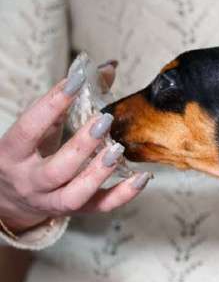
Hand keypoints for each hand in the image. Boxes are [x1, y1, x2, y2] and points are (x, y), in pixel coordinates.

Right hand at [0, 62, 150, 233]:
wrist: (11, 198)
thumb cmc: (28, 153)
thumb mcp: (37, 127)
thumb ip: (67, 100)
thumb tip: (106, 68)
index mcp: (12, 153)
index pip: (30, 128)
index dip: (52, 104)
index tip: (76, 81)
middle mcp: (30, 181)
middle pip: (56, 169)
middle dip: (81, 145)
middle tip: (104, 120)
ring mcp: (52, 201)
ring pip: (76, 193)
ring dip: (100, 172)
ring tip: (119, 149)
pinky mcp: (76, 212)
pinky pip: (101, 207)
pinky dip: (124, 194)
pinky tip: (143, 177)